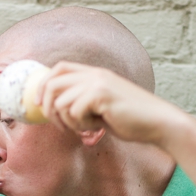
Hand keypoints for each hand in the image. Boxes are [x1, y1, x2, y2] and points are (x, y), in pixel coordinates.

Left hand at [39, 62, 184, 146]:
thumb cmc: (129, 119)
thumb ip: (79, 100)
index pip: (58, 68)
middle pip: (52, 84)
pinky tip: (96, 126)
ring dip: (68, 121)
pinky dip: (80, 125)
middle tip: (60, 125)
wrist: (157, 123)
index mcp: (94, 73)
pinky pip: (73, 112)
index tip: (38, 104)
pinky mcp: (101, 94)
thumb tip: (51, 107)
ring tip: (86, 127)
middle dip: (48, 109)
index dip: (42, 84)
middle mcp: (94, 74)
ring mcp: (98, 82)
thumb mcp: (100, 105)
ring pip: (60, 103)